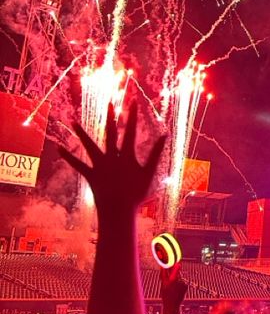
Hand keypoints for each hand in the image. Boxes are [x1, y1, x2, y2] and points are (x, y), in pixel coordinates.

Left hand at [59, 101, 165, 218]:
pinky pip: (77, 164)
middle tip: (110, 103)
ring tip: (73, 121)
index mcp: (126, 155)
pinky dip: (68, 157)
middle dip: (111, 117)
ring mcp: (99, 165)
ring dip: (80, 133)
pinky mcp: (90, 175)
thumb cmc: (136, 193)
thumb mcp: (149, 173)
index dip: (132, 115)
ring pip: (89, 145)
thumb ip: (156, 153)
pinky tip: (59, 148)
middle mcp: (111, 157)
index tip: (133, 102)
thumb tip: (165, 136)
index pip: (130, 131)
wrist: (119, 211)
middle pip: (110, 133)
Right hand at [160, 263, 187, 311]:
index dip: (174, 262)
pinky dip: (179, 283)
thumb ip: (163, 275)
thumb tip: (162, 267)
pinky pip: (182, 282)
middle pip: (177, 272)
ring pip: (179, 277)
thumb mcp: (163, 285)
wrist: (172, 305)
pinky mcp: (186, 286)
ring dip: (176, 279)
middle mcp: (180, 280)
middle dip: (173, 271)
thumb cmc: (166, 296)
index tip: (174, 258)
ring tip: (172, 287)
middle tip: (170, 272)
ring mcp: (183, 283)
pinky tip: (176, 289)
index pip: (176, 267)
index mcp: (173, 279)